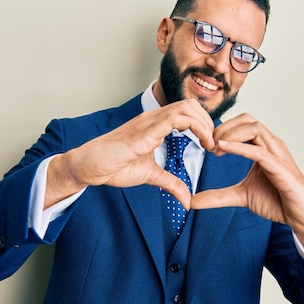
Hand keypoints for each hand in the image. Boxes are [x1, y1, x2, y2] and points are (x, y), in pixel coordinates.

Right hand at [45, 99, 214, 209]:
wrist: (89, 167)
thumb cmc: (113, 166)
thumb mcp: (149, 175)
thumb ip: (170, 183)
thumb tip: (187, 200)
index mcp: (155, 124)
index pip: (187, 111)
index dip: (204, 124)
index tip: (211, 145)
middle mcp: (153, 118)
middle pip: (191, 104)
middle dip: (208, 122)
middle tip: (214, 144)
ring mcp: (148, 122)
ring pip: (186, 107)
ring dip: (205, 124)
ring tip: (210, 144)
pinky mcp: (144, 132)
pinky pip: (175, 119)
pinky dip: (195, 128)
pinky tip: (201, 144)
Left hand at [190, 113, 303, 258]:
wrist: (302, 217)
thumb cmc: (278, 201)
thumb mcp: (241, 196)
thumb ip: (218, 196)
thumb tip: (192, 201)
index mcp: (264, 147)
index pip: (243, 124)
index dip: (223, 129)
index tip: (207, 144)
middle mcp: (272, 146)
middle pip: (248, 120)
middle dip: (225, 128)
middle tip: (208, 144)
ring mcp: (278, 155)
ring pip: (255, 129)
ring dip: (231, 134)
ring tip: (215, 147)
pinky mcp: (281, 169)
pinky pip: (260, 152)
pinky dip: (240, 147)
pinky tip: (223, 149)